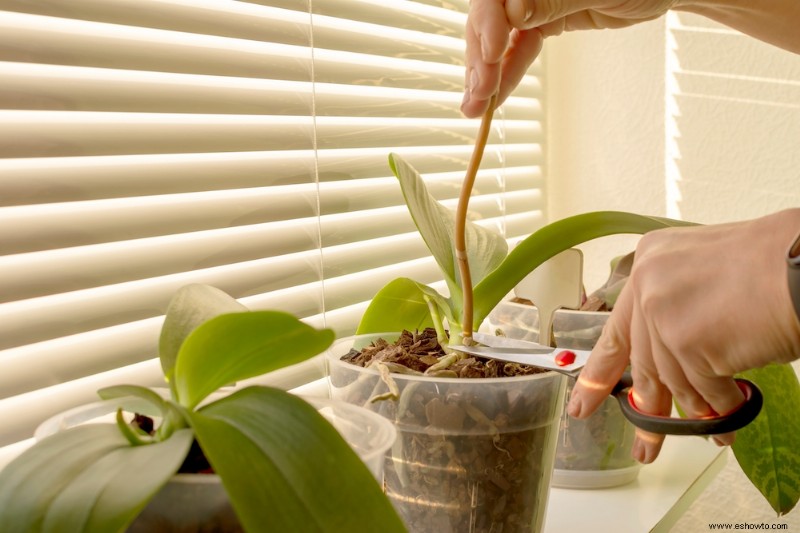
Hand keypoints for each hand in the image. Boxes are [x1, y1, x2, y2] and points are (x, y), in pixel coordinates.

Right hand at [462, 0, 677, 117]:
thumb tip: (513, 13)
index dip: (487, 22)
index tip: (490, 53)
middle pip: (488, 18)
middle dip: (479, 58)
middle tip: (478, 95)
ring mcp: (533, 1)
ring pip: (497, 38)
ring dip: (485, 74)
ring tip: (473, 109)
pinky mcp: (543, 20)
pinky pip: (517, 47)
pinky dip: (506, 73)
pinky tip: (494, 98)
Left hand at [567, 209, 799, 462]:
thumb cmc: (773, 264)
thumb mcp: (705, 272)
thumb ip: (679, 306)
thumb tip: (675, 355)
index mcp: (648, 262)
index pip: (618, 327)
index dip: (600, 370)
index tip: (585, 400)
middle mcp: (646, 285)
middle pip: (639, 361)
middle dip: (644, 410)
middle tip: (641, 445)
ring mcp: (662, 313)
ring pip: (672, 380)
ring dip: (694, 412)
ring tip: (711, 434)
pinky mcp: (686, 341)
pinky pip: (702, 389)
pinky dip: (720, 407)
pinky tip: (731, 417)